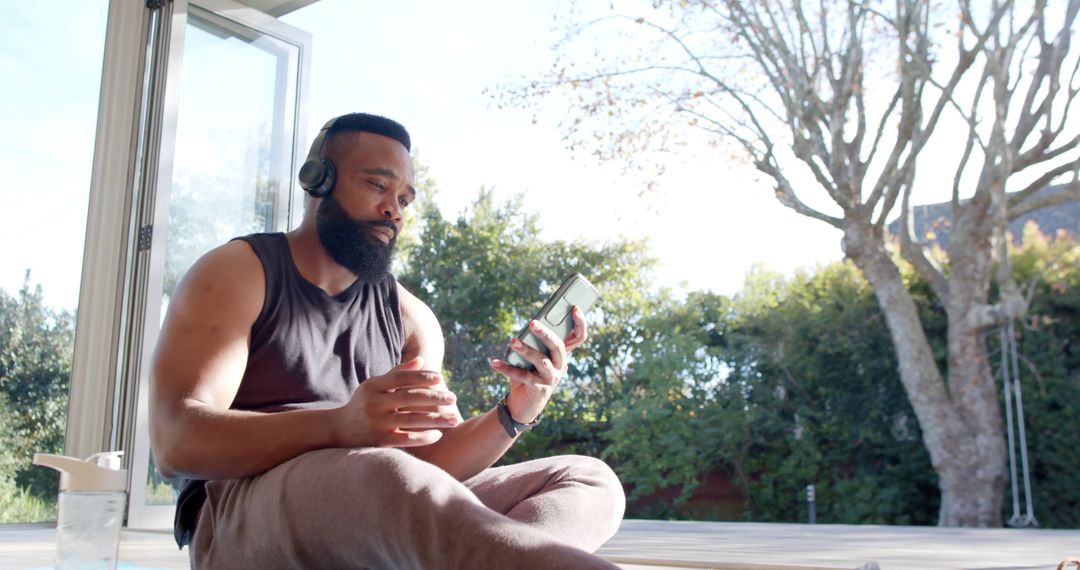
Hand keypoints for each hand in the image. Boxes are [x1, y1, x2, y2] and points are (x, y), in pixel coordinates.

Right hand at [333, 356, 460, 447]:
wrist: (337, 430)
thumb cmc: (363, 404)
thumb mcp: (374, 386)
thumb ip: (397, 373)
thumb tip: (422, 360)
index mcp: (374, 386)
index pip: (401, 377)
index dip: (421, 376)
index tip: (440, 378)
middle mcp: (375, 403)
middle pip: (410, 398)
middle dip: (435, 397)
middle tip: (453, 398)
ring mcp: (377, 423)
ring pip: (413, 419)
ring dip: (436, 419)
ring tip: (454, 419)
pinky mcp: (380, 441)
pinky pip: (407, 439)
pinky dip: (424, 437)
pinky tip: (438, 434)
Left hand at [490, 306, 588, 422]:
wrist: (523, 405)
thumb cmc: (528, 373)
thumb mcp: (532, 356)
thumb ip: (534, 342)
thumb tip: (529, 325)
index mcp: (561, 355)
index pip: (578, 337)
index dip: (580, 323)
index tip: (575, 308)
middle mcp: (560, 366)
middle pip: (558, 347)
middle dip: (546, 334)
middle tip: (532, 323)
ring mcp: (552, 378)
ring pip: (541, 361)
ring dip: (526, 350)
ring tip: (512, 341)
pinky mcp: (539, 389)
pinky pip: (523, 376)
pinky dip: (507, 368)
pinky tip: (495, 363)